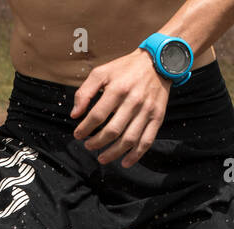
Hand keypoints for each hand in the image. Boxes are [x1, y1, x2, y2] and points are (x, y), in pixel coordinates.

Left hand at [72, 50, 171, 166]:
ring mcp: (147, 111)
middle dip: (97, 142)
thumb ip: (85, 92)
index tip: (78, 134)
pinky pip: (147, 140)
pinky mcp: (158, 117)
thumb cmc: (126, 68)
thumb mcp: (102, 72)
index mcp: (118, 89)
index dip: (85, 128)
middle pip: (112, 131)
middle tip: (88, 146)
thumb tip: (75, 114)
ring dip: (113, 153)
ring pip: (129, 139)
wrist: (158, 62)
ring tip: (102, 158)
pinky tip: (125, 162)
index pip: (97, 116)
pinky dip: (136, 155)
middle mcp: (133, 101)